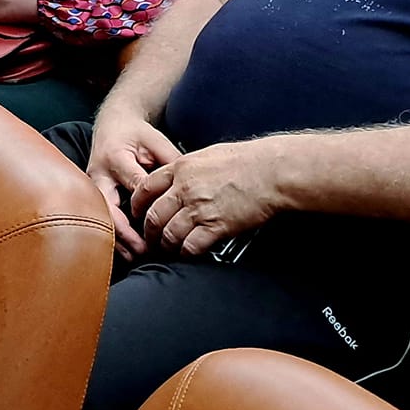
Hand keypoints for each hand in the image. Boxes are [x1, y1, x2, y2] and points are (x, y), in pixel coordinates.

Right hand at [85, 108, 176, 259]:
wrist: (112, 123)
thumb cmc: (136, 133)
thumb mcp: (157, 141)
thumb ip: (172, 162)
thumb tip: (191, 185)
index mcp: (116, 157)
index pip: (135, 187)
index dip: (149, 207)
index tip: (162, 224)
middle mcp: (100, 173)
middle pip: (108, 208)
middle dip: (124, 232)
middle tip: (143, 250)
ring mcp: (92, 185)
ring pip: (100, 217)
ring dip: (117, 238)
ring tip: (135, 256)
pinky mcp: (92, 193)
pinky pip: (100, 217)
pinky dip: (113, 235)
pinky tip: (125, 249)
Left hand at [129, 138, 281, 258]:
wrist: (271, 171)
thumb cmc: (249, 160)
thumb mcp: (209, 155)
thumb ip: (190, 168)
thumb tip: (182, 177)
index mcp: (181, 168)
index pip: (146, 188)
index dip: (137, 204)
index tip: (137, 212)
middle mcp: (185, 188)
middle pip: (153, 215)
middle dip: (148, 231)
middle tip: (150, 239)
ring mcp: (198, 208)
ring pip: (169, 234)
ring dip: (166, 246)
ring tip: (168, 250)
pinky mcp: (215, 226)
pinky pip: (191, 245)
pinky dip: (186, 253)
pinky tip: (187, 254)